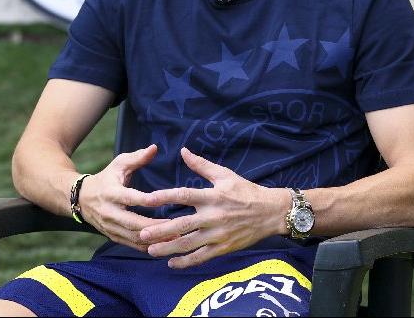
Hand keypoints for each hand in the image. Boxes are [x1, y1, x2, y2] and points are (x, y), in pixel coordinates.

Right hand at [78, 144, 168, 252]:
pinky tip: (163, 245)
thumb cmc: (106, 178)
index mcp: (111, 192)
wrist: (80, 199)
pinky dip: (147, 246)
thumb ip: (137, 158)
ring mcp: (110, 227)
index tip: (162, 199)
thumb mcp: (118, 164)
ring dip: (154, 239)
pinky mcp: (113, 236)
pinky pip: (131, 245)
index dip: (145, 200)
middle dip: (154, 226)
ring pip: (133, 237)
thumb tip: (155, 148)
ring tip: (174, 237)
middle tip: (175, 224)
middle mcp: (109, 212)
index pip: (130, 197)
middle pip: (133, 223)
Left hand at [138, 147, 288, 267]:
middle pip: (183, 225)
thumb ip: (201, 165)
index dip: (165, 197)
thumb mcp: (225, 175)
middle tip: (141, 234)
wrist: (271, 212)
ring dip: (169, 249)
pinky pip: (202, 257)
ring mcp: (218, 234)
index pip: (184, 195)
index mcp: (212, 196)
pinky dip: (187, 262)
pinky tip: (172, 263)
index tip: (147, 199)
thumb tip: (182, 151)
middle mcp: (214, 216)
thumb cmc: (246, 191)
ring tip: (150, 251)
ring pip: (190, 244)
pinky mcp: (224, 248)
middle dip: (161, 231)